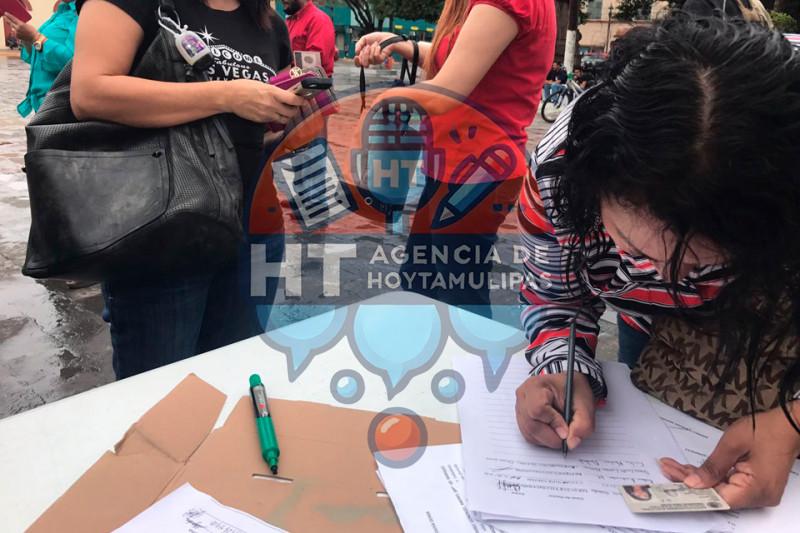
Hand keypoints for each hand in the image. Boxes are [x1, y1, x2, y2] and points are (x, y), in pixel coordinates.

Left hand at [3, 14, 37, 43]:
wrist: (35, 38)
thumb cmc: (33, 31)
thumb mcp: (27, 25)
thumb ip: (21, 24)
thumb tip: (17, 23)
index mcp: (21, 24)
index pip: (13, 19)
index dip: (9, 16)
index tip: (6, 13)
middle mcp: (17, 28)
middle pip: (10, 23)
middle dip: (7, 19)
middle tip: (4, 17)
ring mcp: (17, 32)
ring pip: (13, 28)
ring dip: (14, 27)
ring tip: (17, 27)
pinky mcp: (17, 36)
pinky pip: (15, 32)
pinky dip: (16, 31)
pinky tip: (21, 32)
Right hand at [224, 80, 304, 123]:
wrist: (230, 97)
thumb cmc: (244, 86)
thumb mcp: (262, 84)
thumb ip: (275, 90)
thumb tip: (286, 92)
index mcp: (273, 93)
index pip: (294, 100)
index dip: (301, 101)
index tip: (303, 100)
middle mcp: (272, 105)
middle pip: (291, 112)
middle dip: (295, 110)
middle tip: (295, 106)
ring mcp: (267, 114)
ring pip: (284, 119)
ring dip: (287, 116)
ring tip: (286, 111)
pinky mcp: (262, 120)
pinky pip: (274, 121)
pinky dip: (277, 118)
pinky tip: (275, 113)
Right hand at [354, 32, 403, 67]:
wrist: (386, 37)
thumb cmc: (377, 38)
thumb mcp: (364, 39)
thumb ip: (358, 44)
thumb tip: (356, 52)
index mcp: (364, 56)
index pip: (358, 64)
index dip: (357, 62)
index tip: (356, 57)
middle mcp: (369, 60)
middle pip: (363, 64)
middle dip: (364, 54)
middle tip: (368, 46)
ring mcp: (375, 61)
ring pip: (369, 59)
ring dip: (372, 49)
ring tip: (376, 44)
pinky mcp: (381, 59)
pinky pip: (375, 56)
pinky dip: (376, 49)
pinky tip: (379, 47)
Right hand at [515, 372, 595, 449]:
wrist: (570, 388)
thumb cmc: (575, 390)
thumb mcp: (586, 404)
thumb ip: (582, 424)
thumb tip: (571, 443)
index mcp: (537, 385)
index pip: (538, 409)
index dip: (553, 423)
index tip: (567, 430)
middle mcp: (523, 395)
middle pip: (531, 424)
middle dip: (552, 436)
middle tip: (566, 435)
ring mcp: (520, 407)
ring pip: (529, 433)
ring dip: (548, 439)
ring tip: (560, 429)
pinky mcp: (521, 418)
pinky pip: (528, 435)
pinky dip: (542, 439)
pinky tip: (552, 430)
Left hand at [659, 406, 799, 508]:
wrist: (791, 424)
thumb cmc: (765, 428)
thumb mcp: (733, 443)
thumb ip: (712, 466)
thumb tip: (692, 483)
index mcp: (756, 489)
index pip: (718, 498)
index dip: (692, 490)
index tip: (671, 476)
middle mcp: (760, 497)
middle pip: (718, 495)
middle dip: (690, 481)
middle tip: (667, 466)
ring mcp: (760, 493)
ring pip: (722, 491)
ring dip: (698, 479)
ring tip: (673, 466)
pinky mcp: (757, 487)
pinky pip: (730, 486)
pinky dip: (711, 477)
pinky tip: (692, 469)